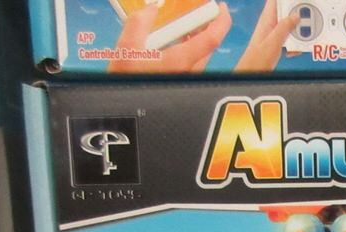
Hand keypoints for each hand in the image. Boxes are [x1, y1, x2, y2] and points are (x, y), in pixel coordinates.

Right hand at [108, 2, 231, 73]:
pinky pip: (192, 62)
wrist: (123, 107)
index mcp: (180, 61)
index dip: (221, 21)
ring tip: (183, 24)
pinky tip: (173, 41)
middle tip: (198, 11)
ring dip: (195, 37)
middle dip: (206, 25)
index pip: (212, 39)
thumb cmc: (126, 82)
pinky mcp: (180, 83)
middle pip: (208, 46)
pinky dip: (188, 48)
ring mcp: (186, 80)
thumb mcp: (126, 46)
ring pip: (200, 55)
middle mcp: (188, 73)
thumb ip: (140, 22)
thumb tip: (152, 8)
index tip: (222, 8)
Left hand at [236, 0, 298, 71]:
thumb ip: (285, 26)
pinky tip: (295, 50)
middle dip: (297, 13)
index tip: (298, 1)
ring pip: (289, 25)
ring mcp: (273, 33)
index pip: (276, 0)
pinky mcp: (276, 43)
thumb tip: (296, 15)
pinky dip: (294, 43)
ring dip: (297, 30)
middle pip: (286, 11)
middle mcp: (270, 24)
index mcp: (267, 19)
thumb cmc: (257, 60)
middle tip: (307, 17)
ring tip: (303, 35)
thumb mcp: (274, 41)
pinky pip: (288, 38)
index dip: (286, 0)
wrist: (252, 75)